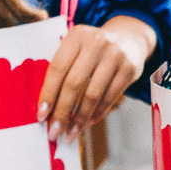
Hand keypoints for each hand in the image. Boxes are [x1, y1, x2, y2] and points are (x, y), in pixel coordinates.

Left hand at [41, 17, 155, 138]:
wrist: (128, 38)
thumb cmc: (92, 49)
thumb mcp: (77, 47)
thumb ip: (62, 69)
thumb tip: (46, 107)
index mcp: (77, 36)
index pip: (57, 69)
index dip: (48, 94)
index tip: (41, 116)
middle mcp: (96, 43)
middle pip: (74, 84)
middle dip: (62, 112)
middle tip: (54, 132)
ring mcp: (115, 56)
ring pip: (93, 95)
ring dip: (79, 118)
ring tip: (71, 133)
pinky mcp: (129, 70)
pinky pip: (109, 98)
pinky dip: (96, 114)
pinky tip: (87, 123)